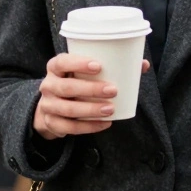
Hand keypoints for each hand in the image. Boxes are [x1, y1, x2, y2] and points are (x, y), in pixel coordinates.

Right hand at [34, 54, 150, 141]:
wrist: (52, 106)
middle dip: (90, 89)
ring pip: (67, 109)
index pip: (61, 62)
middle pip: (66, 87)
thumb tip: (143, 64)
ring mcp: (47, 105)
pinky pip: (69, 127)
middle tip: (113, 90)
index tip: (99, 66)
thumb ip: (112, 66)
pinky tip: (104, 123)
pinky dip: (88, 127)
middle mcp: (48, 85)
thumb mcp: (85, 73)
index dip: (78, 63)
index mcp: (55, 68)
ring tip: (111, 109)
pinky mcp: (51, 123)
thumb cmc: (75, 82)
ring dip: (91, 110)